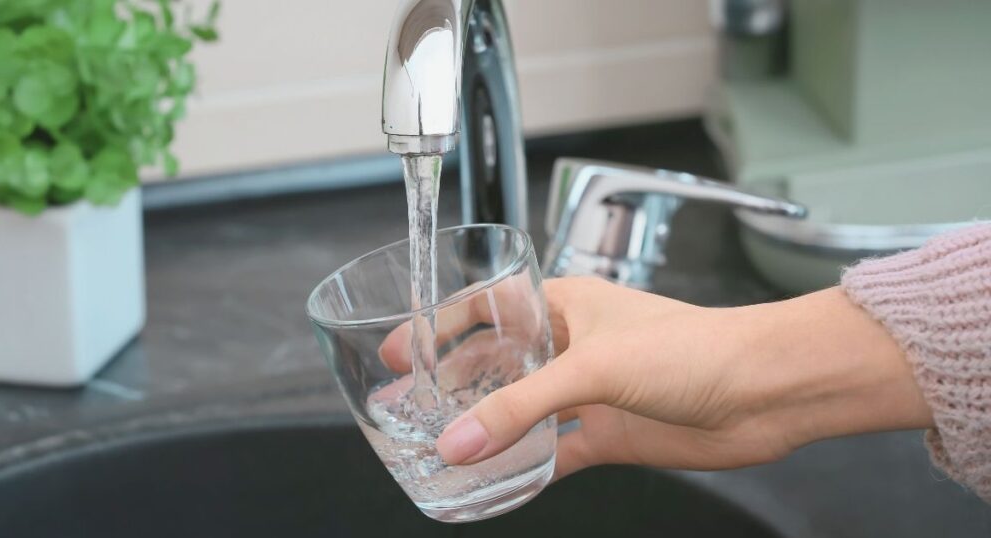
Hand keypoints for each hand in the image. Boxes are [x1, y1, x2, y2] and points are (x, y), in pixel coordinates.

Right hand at [420, 277, 932, 480]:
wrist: (761, 391)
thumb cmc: (692, 347)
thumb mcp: (592, 367)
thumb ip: (520, 407)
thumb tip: (459, 442)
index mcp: (565, 304)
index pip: (486, 308)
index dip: (439, 328)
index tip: (399, 352)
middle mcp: (572, 344)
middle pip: (496, 363)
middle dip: (452, 385)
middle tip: (406, 407)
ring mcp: (589, 391)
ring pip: (522, 409)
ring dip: (484, 427)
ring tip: (439, 445)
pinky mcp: (609, 432)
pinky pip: (554, 452)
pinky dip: (527, 467)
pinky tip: (498, 482)